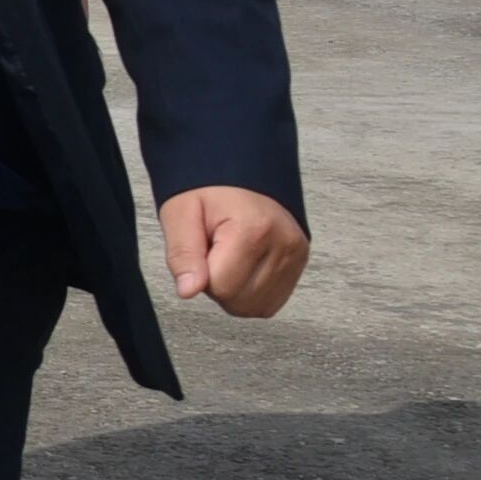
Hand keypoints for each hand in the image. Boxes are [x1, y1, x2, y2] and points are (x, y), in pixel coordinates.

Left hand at [161, 186, 308, 317]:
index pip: (220, 287)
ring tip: (229, 257)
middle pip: (240, 302)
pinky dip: (251, 294)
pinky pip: (270, 303)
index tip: (202, 249)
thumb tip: (188, 291)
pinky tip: (243, 267)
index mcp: (254, 229)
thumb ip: (182, 255)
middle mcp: (284, 244)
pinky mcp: (300, 263)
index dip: (201, 275)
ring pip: (256, 307)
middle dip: (218, 285)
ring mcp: (297, 255)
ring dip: (235, 291)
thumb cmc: (208, 192)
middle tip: (214, 252)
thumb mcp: (180, 214)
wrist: (241, 171)